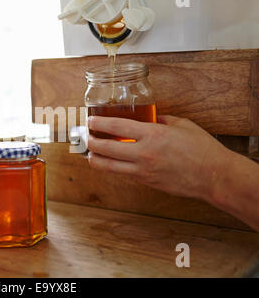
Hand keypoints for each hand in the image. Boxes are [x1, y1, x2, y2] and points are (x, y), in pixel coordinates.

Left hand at [87, 115, 232, 201]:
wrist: (213, 176)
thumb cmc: (201, 149)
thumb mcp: (181, 124)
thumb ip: (160, 119)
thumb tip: (149, 117)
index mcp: (152, 134)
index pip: (115, 127)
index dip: (98, 123)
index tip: (90, 120)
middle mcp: (143, 153)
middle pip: (104, 148)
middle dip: (90, 141)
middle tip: (86, 136)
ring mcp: (142, 170)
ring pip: (107, 166)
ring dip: (94, 158)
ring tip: (90, 152)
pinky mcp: (145, 182)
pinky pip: (121, 174)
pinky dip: (112, 167)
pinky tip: (110, 162)